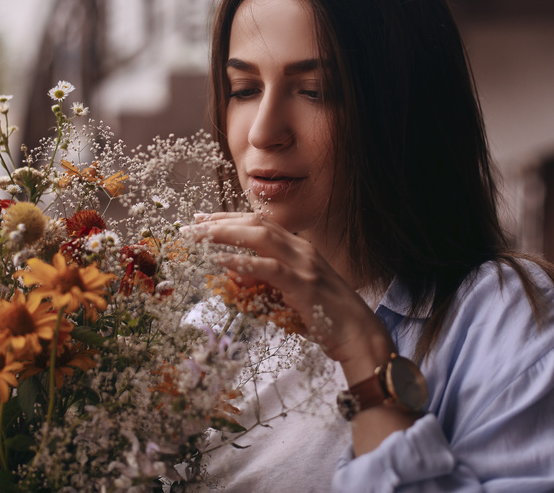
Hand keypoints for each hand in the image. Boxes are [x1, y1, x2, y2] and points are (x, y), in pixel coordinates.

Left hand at [186, 212, 393, 377]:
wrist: (359, 335)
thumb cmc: (326, 318)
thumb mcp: (290, 295)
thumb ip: (264, 283)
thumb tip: (233, 276)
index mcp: (300, 249)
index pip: (261, 223)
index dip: (231, 218)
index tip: (205, 220)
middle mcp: (302, 250)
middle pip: (256, 223)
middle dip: (222, 221)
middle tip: (194, 224)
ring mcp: (304, 265)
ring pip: (261, 237)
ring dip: (227, 234)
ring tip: (201, 236)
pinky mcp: (305, 285)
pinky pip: (270, 268)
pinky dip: (244, 262)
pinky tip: (222, 261)